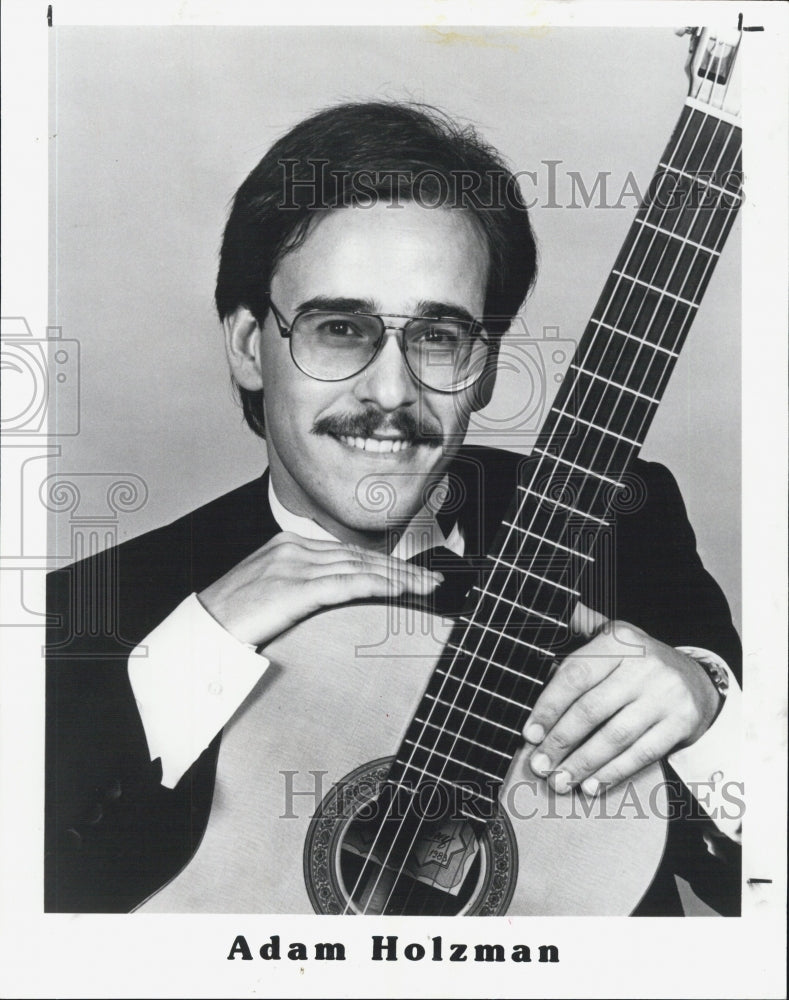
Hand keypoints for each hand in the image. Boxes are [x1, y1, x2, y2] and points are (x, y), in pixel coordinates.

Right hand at [198, 531, 442, 647]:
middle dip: (398, 568)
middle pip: (359, 556)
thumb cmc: (229, 618)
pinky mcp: (296, 588)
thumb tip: (324, 596)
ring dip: (399, 578)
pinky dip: (379, 585)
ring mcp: (295, 565)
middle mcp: (294, 548)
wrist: (201, 630)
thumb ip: (295, 585)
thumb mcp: (265, 590)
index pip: (346, 552)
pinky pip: (348, 584)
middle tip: (429, 580)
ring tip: (425, 588)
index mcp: (287, 545)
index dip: (380, 563)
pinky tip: (400, 591)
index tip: (405, 574)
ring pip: (360, 567)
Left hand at [523, 603, 721, 793]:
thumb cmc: (640, 662)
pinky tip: (592, 785)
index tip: (530, 733)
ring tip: (560, 780)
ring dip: (583, 764)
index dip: (549, 707)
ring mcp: (665, 695)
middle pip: (592, 710)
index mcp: (620, 640)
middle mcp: (644, 665)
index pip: (575, 675)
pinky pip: (641, 754)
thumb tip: (546, 617)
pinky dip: (613, 773)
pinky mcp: (681, 722)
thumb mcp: (615, 637)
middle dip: (560, 742)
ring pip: (615, 736)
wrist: (697, 679)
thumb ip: (581, 626)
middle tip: (540, 764)